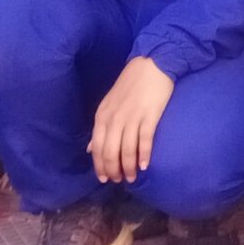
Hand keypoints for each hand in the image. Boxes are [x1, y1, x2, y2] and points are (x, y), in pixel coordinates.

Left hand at [88, 56, 174, 182]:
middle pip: (110, 151)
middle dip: (113, 170)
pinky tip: (144, 165)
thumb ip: (101, 127)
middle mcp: (114, 118)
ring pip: (126, 149)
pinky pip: (144, 140)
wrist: (153, 64)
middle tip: (119, 180)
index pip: (97, 147)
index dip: (100, 166)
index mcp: (102, 116)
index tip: (105, 179)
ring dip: (128, 167)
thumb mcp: (109, 105)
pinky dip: (143, 155)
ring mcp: (132, 117)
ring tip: (132, 177)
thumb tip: (90, 149)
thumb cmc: (131, 85)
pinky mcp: (150, 115)